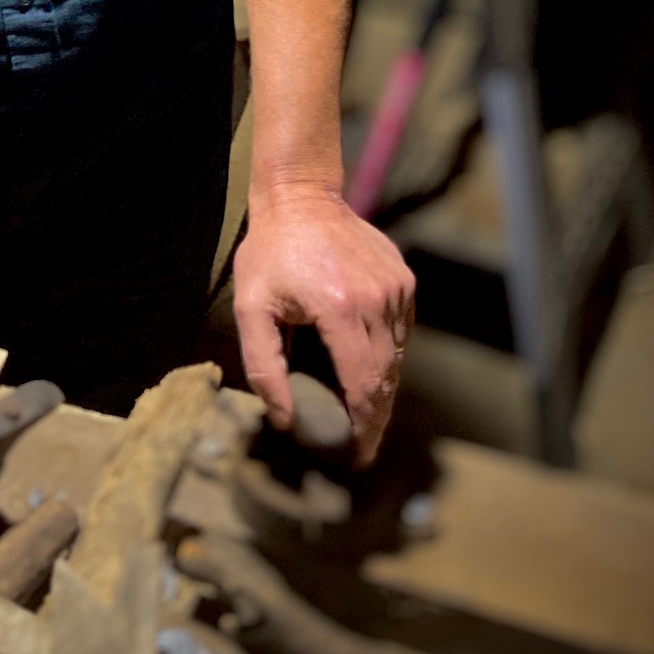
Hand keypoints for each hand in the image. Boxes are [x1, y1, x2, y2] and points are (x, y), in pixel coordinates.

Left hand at [232, 184, 415, 466]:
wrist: (300, 197)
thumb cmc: (269, 252)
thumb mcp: (250, 309)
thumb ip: (264, 367)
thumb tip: (284, 419)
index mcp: (340, 309)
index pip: (363, 385)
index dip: (364, 428)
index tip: (358, 457)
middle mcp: (376, 300)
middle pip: (386, 377)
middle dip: (375, 417)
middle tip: (362, 446)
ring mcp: (396, 287)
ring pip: (398, 356)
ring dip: (382, 387)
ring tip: (363, 414)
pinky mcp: (403, 279)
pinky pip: (401, 330)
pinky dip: (388, 353)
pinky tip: (369, 366)